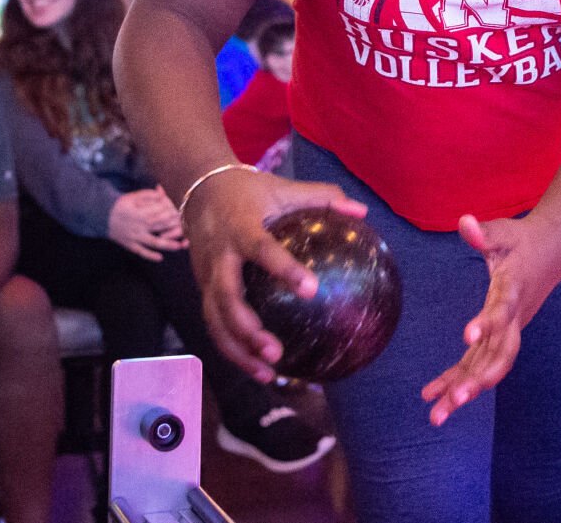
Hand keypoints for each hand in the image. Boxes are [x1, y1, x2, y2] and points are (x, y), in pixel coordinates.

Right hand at [108, 186, 187, 261]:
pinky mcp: (129, 244)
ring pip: (153, 242)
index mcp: (140, 213)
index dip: (171, 214)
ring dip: (167, 245)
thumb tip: (162, 193)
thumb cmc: (121, 205)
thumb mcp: (133, 196)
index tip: (178, 214)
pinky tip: (160, 258)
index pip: (160, 214)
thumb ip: (149, 195)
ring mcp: (134, 237)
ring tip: (179, 246)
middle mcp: (139, 226)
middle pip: (160, 227)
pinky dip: (150, 255)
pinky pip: (141, 252)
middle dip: (173, 228)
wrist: (102, 216)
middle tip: (183, 228)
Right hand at [179, 168, 366, 383]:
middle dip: (247, 329)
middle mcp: (219, 256)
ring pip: (215, 319)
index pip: (261, 249)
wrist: (198, 189)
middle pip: (225, 297)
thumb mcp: (285, 187)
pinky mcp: (202, 289)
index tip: (311, 289)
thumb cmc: (249, 190)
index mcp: (241, 228)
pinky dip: (233, 349)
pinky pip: (215, 324)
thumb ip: (324, 198)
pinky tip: (260, 370)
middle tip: (276, 351)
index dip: (284, 269)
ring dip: (238, 350)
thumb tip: (362, 213)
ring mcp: (205, 276)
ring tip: (268, 373)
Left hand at [421, 213, 560, 426]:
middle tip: (456, 400)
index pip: (503, 310)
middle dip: (479, 379)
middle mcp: (514, 317)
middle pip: (501, 354)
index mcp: (514, 289)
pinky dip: (456, 381)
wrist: (551, 253)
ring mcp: (508, 330)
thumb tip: (464, 221)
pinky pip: (478, 363)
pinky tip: (432, 397)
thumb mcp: (503, 231)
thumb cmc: (521, 242)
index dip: (488, 323)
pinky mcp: (499, 336)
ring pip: (489, 367)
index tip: (467, 336)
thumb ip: (483, 232)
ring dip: (464, 391)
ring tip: (437, 416)